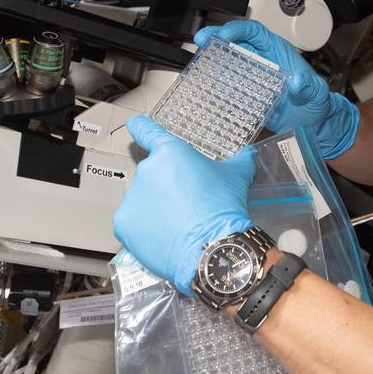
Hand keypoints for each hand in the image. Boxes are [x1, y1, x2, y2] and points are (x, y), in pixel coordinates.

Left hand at [113, 115, 254, 294]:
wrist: (212, 247)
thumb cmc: (223, 208)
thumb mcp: (237, 177)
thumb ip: (240, 160)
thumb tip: (248, 154)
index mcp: (171, 153)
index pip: (147, 131)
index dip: (141, 127)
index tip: (135, 125)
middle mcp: (147, 170)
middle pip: (152, 175)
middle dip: (165, 187)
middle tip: (186, 203)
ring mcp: (133, 197)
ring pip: (142, 200)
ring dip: (155, 208)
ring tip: (179, 223)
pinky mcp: (124, 222)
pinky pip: (132, 222)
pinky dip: (145, 229)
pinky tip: (165, 235)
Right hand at [194, 19, 359, 159]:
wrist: (312, 124)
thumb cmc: (316, 104)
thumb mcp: (317, 94)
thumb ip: (309, 87)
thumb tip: (299, 82)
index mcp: (277, 51)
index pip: (256, 32)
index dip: (239, 29)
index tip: (226, 34)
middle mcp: (262, 60)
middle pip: (235, 41)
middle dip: (217, 38)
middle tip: (201, 40)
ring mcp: (252, 76)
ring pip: (227, 60)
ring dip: (211, 58)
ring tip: (197, 60)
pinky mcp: (246, 92)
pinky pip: (227, 82)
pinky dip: (215, 81)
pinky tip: (203, 82)